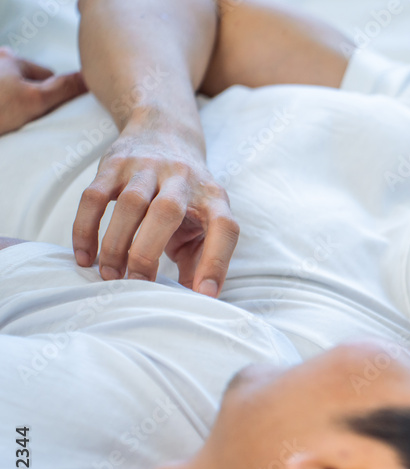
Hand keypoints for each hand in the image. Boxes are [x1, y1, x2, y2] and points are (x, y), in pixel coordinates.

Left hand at [0, 47, 86, 135]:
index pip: (48, 75)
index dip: (54, 95)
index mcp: (12, 58)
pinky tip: (4, 121)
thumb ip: (64, 89)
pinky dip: (5, 111)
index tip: (52, 112)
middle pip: (28, 82)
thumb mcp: (35, 101)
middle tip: (31, 119)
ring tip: (13, 122)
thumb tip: (89, 79)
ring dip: (17, 105)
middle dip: (33, 99)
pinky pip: (4, 101)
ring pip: (14, 91)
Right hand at [72, 113, 238, 296]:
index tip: (205, 295)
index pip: (225, 228)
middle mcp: (184, 178)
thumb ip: (202, 257)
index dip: (217, 262)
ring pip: (130, 204)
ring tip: (111, 276)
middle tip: (137, 284)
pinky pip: (94, 197)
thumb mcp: (205, 220)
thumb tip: (196, 298)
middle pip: (167, 213)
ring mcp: (148, 167)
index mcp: (214, 197)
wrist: (164, 131)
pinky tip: (85, 256)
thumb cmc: (188, 194)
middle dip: (149, 254)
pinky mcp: (114, 164)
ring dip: (117, 245)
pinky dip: (86, 229)